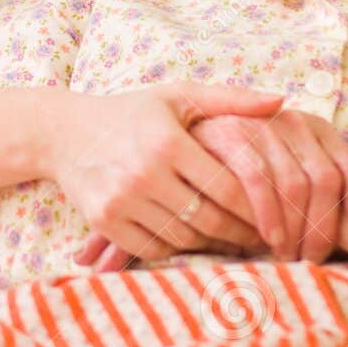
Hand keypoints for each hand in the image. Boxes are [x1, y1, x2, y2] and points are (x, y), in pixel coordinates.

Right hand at [78, 109, 347, 270]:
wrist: (65, 133)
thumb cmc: (132, 113)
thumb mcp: (179, 97)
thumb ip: (231, 100)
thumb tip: (282, 101)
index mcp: (168, 142)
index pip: (227, 187)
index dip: (257, 208)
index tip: (277, 217)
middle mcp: (144, 173)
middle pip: (209, 219)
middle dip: (242, 233)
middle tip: (265, 239)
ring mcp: (122, 200)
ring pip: (184, 237)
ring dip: (214, 245)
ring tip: (237, 242)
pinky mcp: (105, 221)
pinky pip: (154, 248)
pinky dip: (178, 249)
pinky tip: (194, 242)